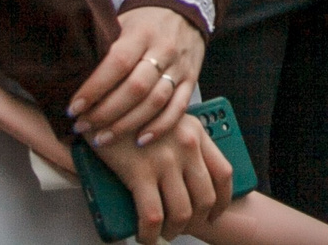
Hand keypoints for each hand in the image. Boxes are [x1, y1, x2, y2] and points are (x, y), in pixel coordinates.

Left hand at [71, 5, 204, 147]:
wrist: (184, 10)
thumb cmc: (143, 21)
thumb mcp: (122, 23)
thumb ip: (104, 47)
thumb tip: (70, 75)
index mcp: (141, 33)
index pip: (117, 63)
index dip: (94, 88)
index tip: (74, 107)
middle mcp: (163, 50)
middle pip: (136, 88)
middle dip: (106, 113)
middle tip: (82, 126)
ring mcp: (179, 67)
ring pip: (155, 102)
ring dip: (127, 125)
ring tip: (103, 138)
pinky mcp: (191, 80)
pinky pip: (178, 108)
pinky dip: (160, 127)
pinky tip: (140, 140)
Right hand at [92, 112, 233, 244]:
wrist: (103, 98)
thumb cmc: (131, 111)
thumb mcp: (167, 119)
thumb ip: (180, 141)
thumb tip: (186, 173)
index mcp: (196, 131)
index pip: (223, 173)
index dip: (222, 200)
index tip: (214, 212)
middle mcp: (186, 145)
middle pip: (205, 197)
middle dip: (196, 221)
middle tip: (184, 227)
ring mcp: (165, 160)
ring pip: (182, 211)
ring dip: (174, 230)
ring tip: (164, 233)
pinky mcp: (140, 172)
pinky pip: (152, 215)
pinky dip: (150, 233)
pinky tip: (145, 236)